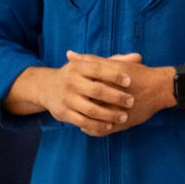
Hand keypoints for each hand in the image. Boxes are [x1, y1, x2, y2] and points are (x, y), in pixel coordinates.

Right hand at [11, 49, 136, 135]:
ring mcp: (66, 99)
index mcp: (78, 67)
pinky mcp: (63, 113)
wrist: (46, 88)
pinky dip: (97, 125)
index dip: (115, 75)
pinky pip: (82, 122)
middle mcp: (70, 82)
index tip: (130, 81)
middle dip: (116, 97)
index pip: (99, 70)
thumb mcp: (90, 64)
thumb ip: (114, 62)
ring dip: (109, 115)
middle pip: (97, 91)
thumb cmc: (78, 74)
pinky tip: (110, 125)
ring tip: (124, 116)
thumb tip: (138, 57)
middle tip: (132, 101)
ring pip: (91, 109)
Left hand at [68, 52, 174, 136]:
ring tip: (78, 113)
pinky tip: (87, 125)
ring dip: (83, 118)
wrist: (160, 89)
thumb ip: (91, 60)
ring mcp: (114, 115)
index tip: (72, 87)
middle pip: (84, 105)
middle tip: (73, 100)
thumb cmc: (139, 74)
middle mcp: (108, 101)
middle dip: (76, 103)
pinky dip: (92, 129)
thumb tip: (69, 54)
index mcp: (104, 84)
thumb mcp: (115, 64)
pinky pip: (100, 131)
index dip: (73, 89)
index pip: (80, 89)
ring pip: (90, 120)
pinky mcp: (120, 125)